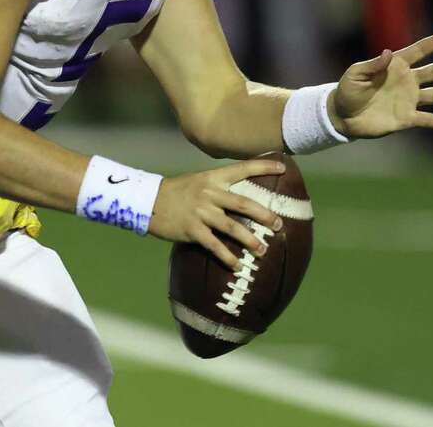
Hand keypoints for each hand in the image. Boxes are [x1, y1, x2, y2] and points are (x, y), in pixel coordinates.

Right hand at [148, 158, 285, 269]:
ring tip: (263, 251)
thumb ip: (218, 187)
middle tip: (279, 225)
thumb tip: (244, 198)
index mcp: (212, 178)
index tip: (283, 168)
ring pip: (232, 227)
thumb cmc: (177, 192)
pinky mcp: (192, 229)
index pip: (241, 169)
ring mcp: (200, 212)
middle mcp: (209, 193)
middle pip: (243, 204)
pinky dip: (227, 257)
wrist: (148, 201)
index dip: (263, 167)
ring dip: (250, 240)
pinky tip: (237, 265)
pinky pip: (214, 245)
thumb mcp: (198, 181)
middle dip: (264, 214)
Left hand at [331, 30, 432, 137]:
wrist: (343, 116)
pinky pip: (427, 119)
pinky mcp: (406, 118)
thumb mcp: (356, 74)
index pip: (418, 51)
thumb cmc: (348, 90)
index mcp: (395, 66)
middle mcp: (407, 81)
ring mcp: (408, 100)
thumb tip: (388, 52)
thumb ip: (373, 64)